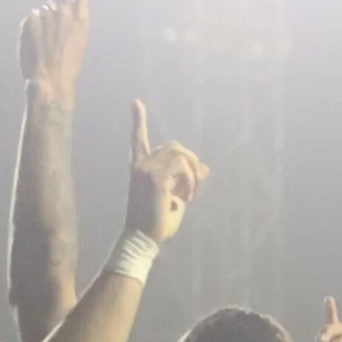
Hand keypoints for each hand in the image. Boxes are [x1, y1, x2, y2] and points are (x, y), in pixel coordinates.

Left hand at [19, 0, 90, 107]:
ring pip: (41, 13)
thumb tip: (53, 15)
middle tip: (53, 37)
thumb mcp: (78, 42)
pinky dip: (29, 31)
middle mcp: (64, 11)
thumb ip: (69, 23)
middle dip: (52, 13)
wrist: (51, 79)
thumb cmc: (67, 66)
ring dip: (40, 25)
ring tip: (44, 45)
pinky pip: (29, 21)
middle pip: (55, 2)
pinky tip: (34, 46)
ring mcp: (47, 14)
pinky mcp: (31, 20)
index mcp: (81, 18)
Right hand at [125, 100, 208, 244]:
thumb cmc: (157, 222)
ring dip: (191, 173)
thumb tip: (205, 167)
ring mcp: (146, 169)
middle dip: (191, 163)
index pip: (138, 140)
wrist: (143, 239)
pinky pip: (182, 167)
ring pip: (181, 154)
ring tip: (188, 195)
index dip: (139, 121)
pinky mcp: (156, 177)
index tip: (136, 102)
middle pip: (175, 146)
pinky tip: (185, 197)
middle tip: (194, 188)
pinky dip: (190, 181)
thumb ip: (188, 180)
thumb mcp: (177, 198)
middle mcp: (140, 165)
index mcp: (139, 168)